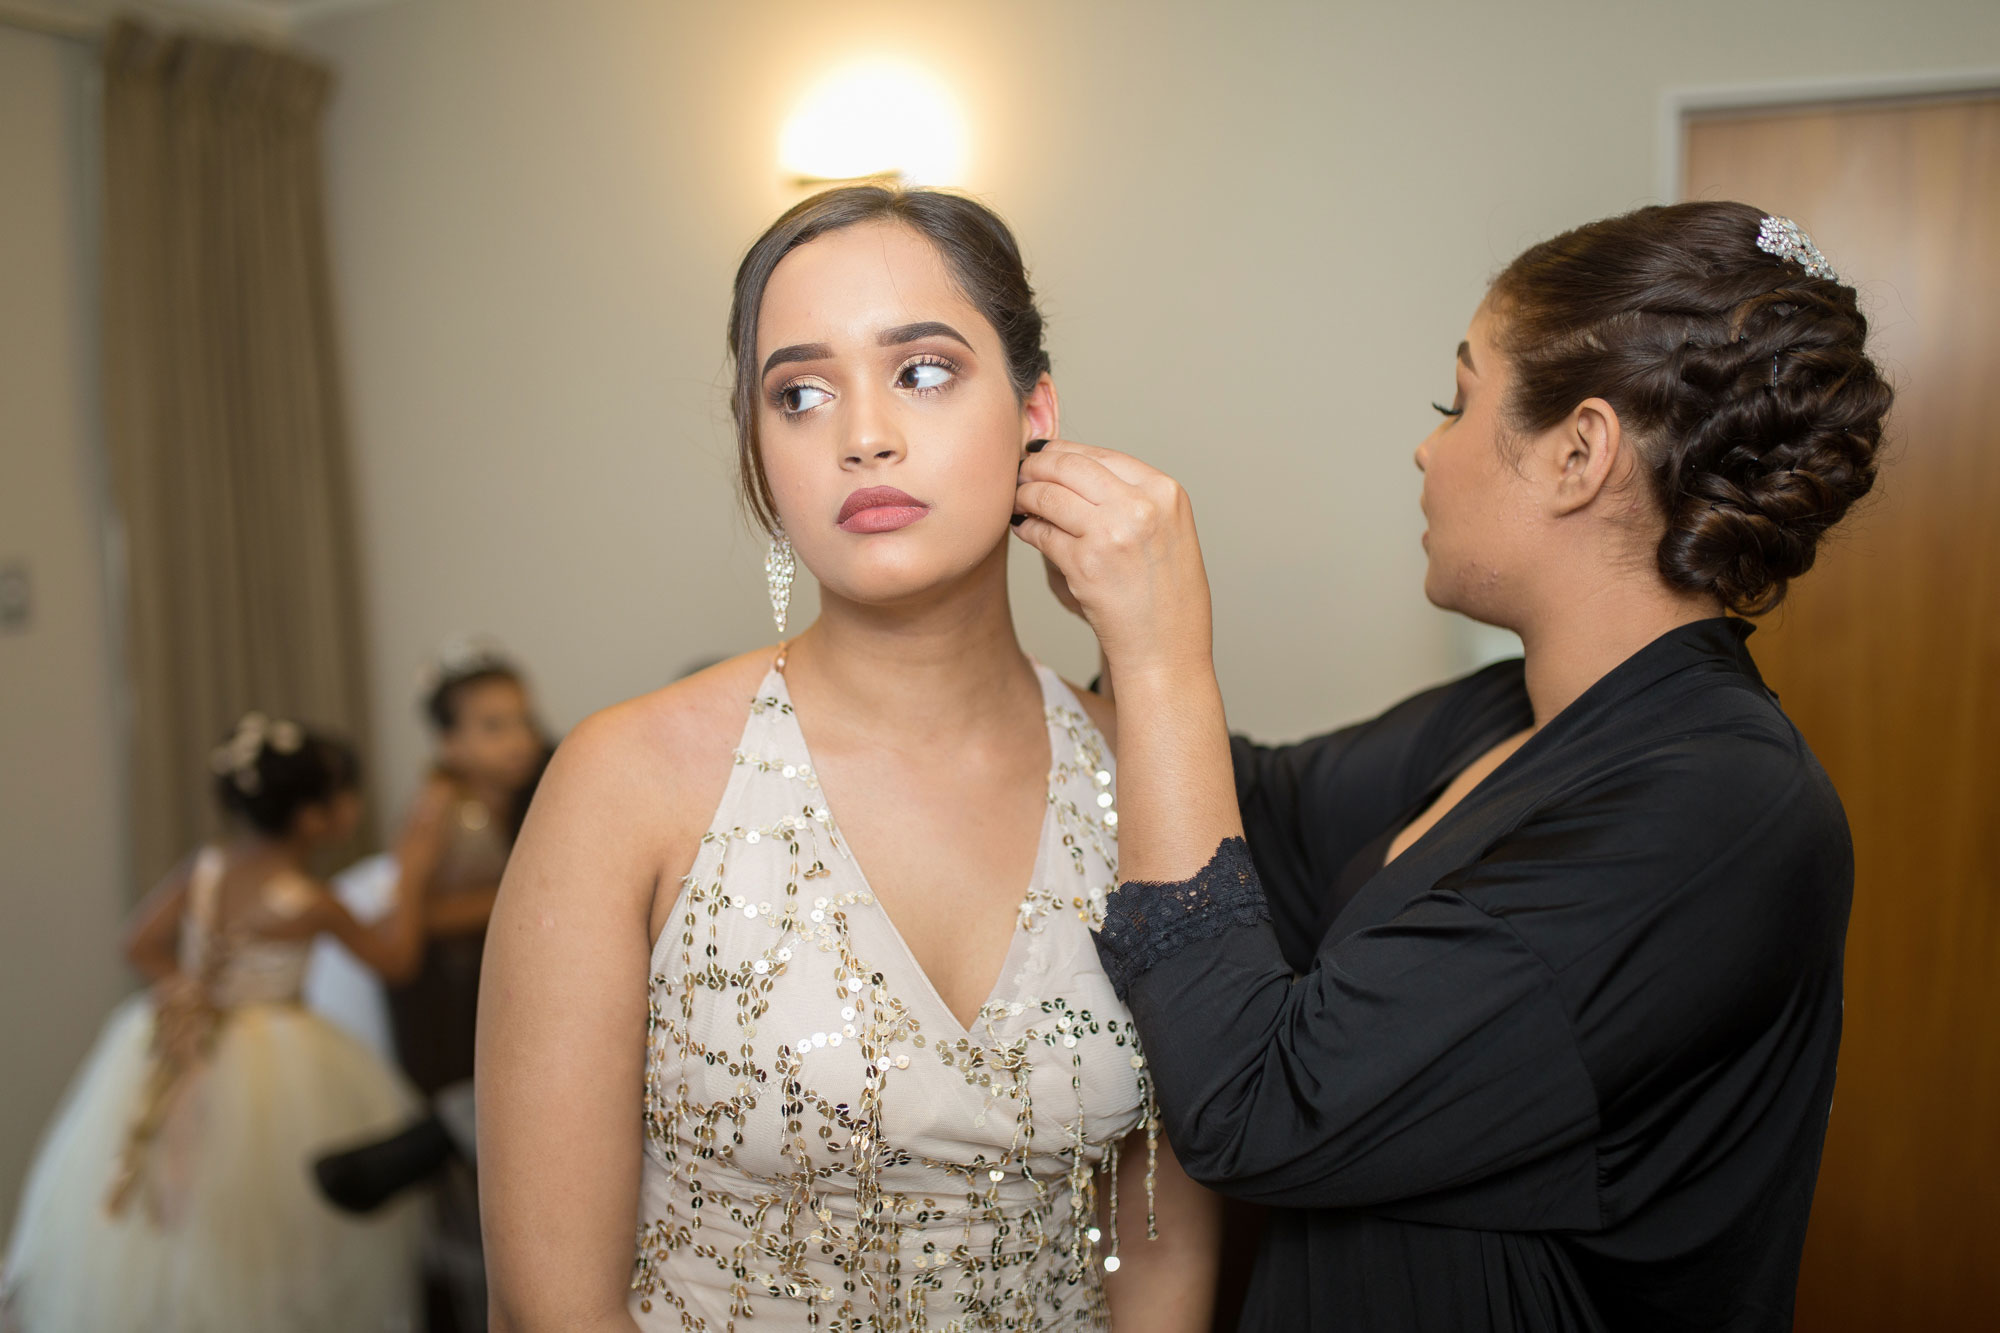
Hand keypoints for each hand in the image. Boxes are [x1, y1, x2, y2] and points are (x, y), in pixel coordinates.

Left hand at [1012, 440, 1213, 682]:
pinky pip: (1041, 533)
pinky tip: (1022, 528)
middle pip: (1070, 466)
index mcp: (1165, 491)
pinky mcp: (1085, 563)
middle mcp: (1141, 506)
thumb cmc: (1165, 597)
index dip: (1064, 451)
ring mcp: (1112, 533)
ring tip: (1016, 501)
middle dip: (1036, 467)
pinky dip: (1026, 528)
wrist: (1167, 650)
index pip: (1101, 454)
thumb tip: (1070, 467)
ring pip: (1049, 495)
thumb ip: (1130, 497)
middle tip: (1019, 473)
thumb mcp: (1167, 531)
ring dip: (1024, 495)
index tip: (1042, 454)